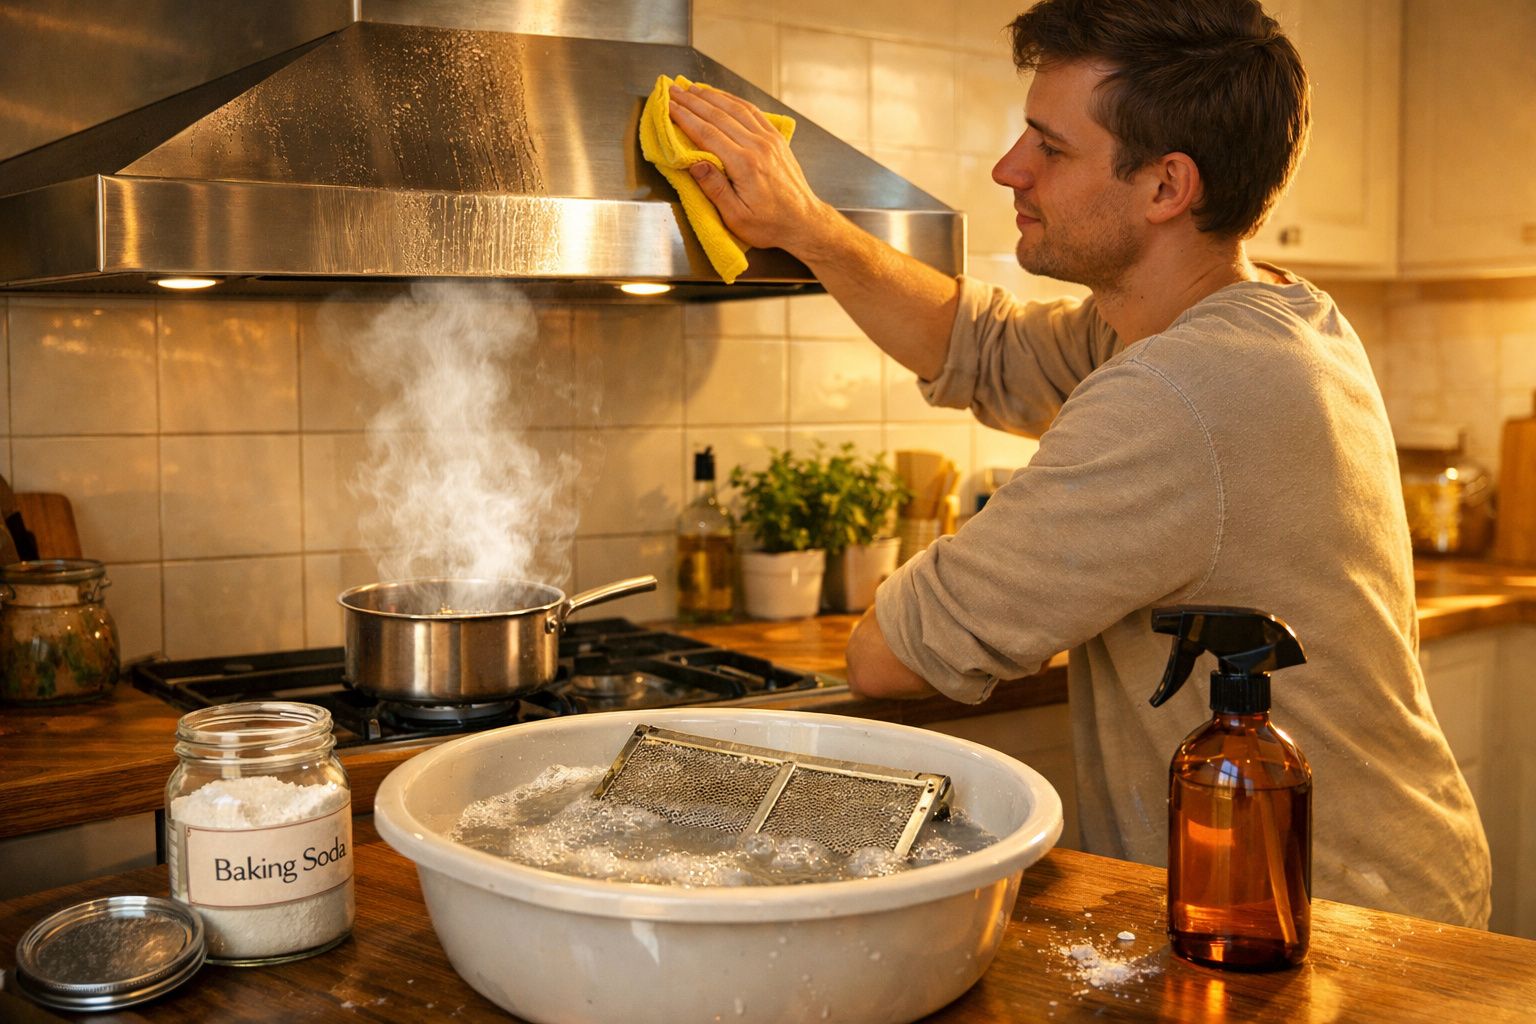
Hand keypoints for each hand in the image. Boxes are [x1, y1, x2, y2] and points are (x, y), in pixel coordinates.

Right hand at [666, 84, 834, 257]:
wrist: (803, 222)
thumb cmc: (770, 225)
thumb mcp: (737, 217)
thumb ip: (715, 188)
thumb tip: (694, 164)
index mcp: (745, 165)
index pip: (707, 134)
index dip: (685, 117)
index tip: (668, 105)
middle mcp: (758, 146)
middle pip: (719, 115)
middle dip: (693, 101)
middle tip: (674, 90)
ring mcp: (769, 140)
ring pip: (736, 108)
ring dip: (712, 96)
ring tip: (692, 88)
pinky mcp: (776, 139)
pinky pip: (753, 112)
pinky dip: (734, 100)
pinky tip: (722, 96)